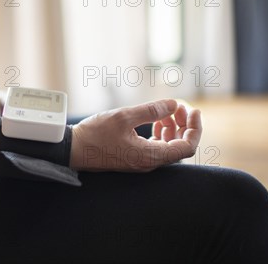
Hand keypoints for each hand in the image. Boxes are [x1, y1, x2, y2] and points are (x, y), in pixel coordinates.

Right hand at [70, 99, 201, 171]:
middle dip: (185, 125)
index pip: (187, 147)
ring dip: (173, 128)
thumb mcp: (123, 117)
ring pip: (169, 147)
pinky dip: (161, 133)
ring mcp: (142, 162)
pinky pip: (157, 148)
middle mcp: (149, 163)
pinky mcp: (134, 158)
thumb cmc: (95, 134)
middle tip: (180, 107)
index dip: (195, 128)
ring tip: (169, 111)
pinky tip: (157, 121)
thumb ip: (151, 111)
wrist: (73, 149)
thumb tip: (173, 104)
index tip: (193, 110)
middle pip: (180, 146)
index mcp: (150, 156)